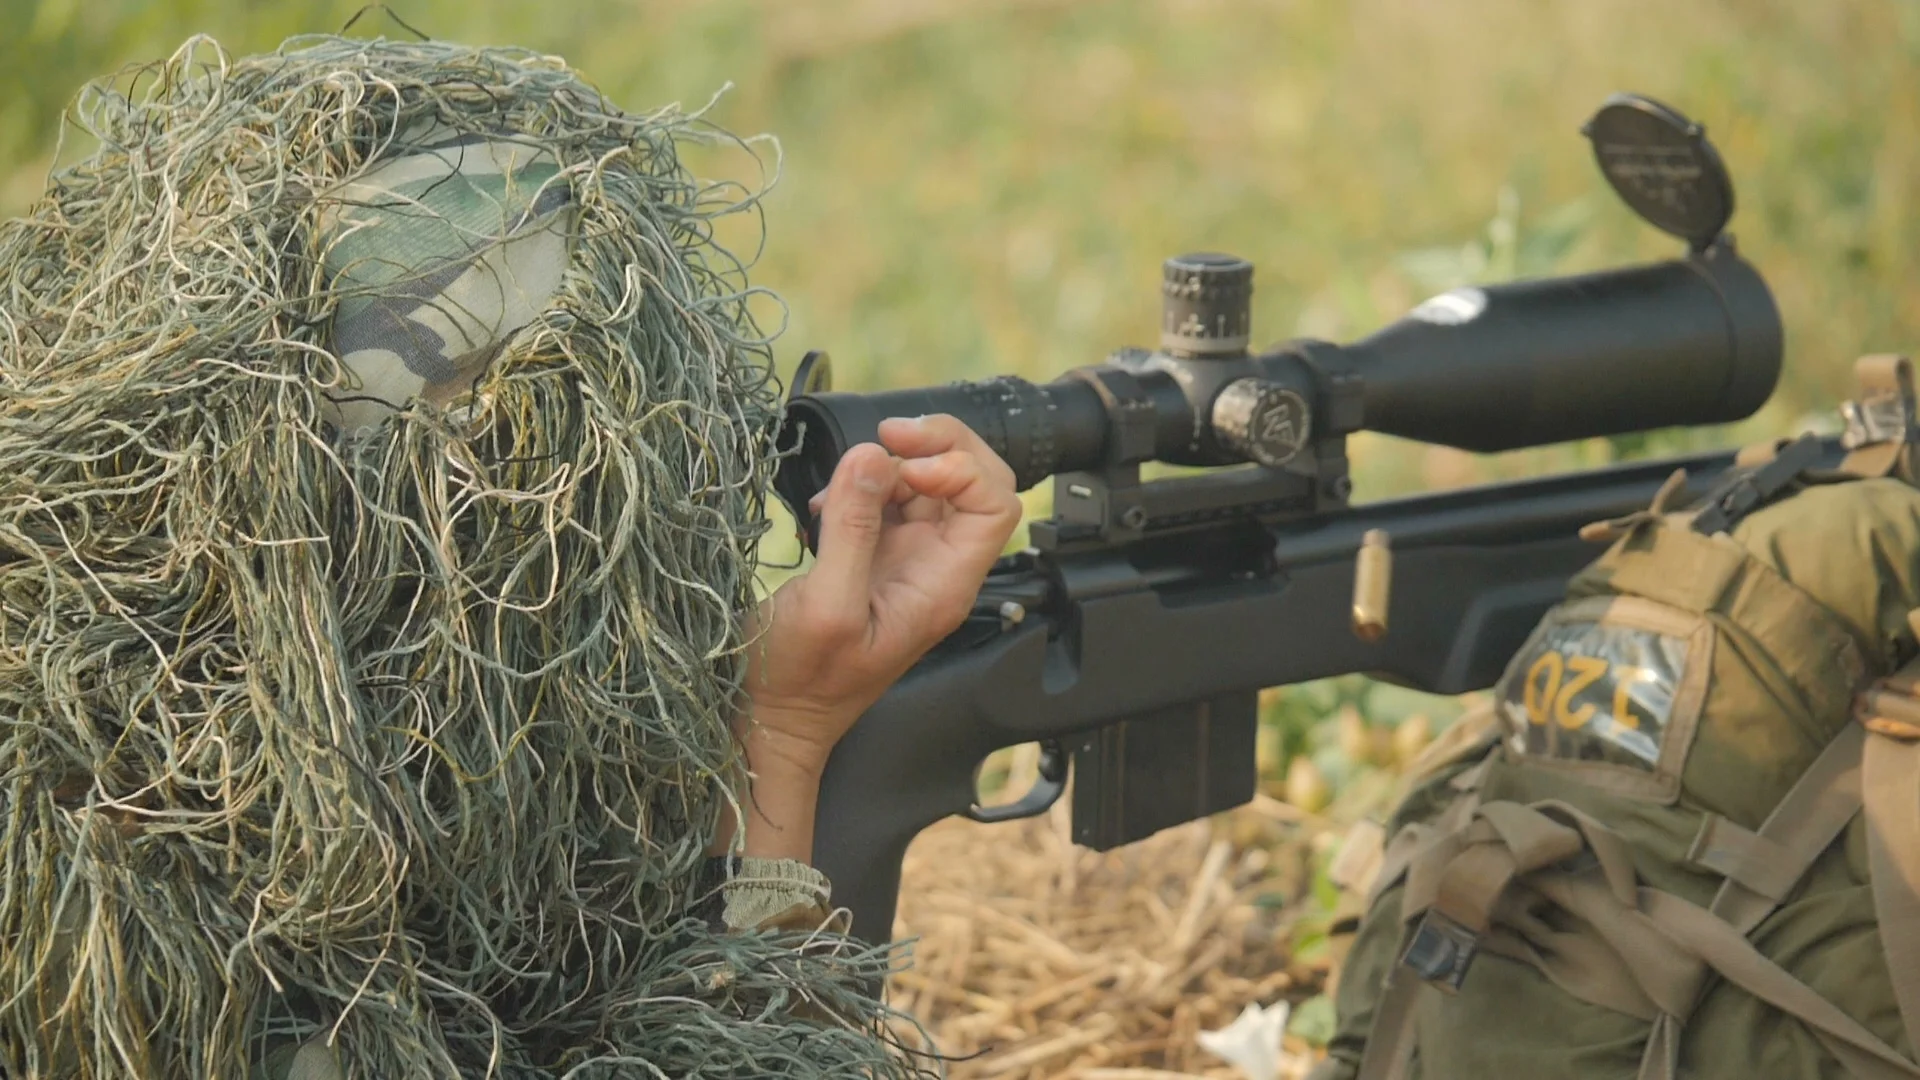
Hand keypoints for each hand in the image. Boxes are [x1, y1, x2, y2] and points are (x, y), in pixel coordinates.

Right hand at [716, 415, 1021, 861]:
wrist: (770, 717)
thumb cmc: (799, 683)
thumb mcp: (825, 604)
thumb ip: (854, 529)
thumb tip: (872, 458)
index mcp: (943, 587)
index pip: (994, 505)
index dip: (960, 466)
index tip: (904, 459)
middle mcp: (935, 570)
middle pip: (972, 484)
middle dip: (934, 447)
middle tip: (885, 437)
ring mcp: (905, 562)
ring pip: (928, 485)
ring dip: (889, 467)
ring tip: (839, 483)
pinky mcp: (871, 558)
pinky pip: (885, 501)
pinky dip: (860, 486)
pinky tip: (823, 504)